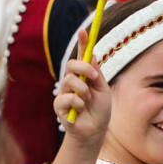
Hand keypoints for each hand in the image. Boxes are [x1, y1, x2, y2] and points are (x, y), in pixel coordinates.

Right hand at [55, 30, 111, 147]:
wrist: (94, 132)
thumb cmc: (99, 111)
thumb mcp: (103, 90)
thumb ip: (96, 74)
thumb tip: (92, 55)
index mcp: (85, 76)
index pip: (82, 56)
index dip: (82, 43)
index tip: (84, 31)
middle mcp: (72, 82)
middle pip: (71, 64)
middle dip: (83, 67)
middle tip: (94, 77)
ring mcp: (64, 92)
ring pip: (69, 80)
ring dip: (83, 90)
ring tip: (87, 100)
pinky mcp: (59, 105)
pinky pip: (66, 97)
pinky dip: (77, 103)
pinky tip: (80, 110)